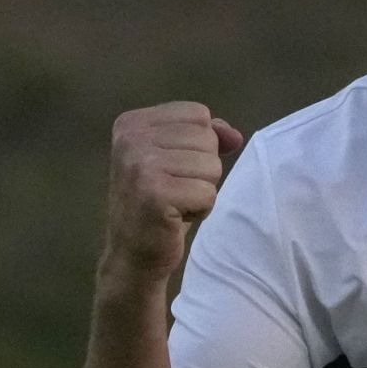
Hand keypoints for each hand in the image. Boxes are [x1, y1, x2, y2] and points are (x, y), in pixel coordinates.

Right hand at [101, 101, 244, 280]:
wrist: (133, 253)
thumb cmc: (159, 204)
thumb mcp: (178, 161)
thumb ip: (206, 138)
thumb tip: (235, 136)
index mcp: (133, 122)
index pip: (198, 114)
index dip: (200, 146)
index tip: (174, 169)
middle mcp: (131, 137)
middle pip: (207, 139)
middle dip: (202, 170)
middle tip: (174, 190)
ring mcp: (140, 164)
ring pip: (212, 166)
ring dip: (202, 190)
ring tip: (176, 203)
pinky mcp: (155, 193)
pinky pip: (209, 192)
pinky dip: (202, 209)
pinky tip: (177, 217)